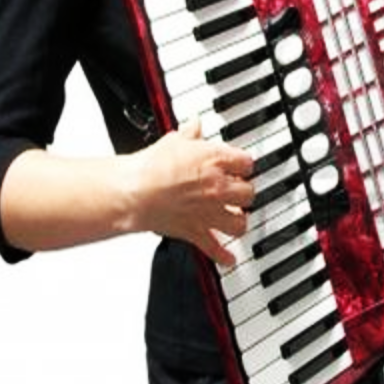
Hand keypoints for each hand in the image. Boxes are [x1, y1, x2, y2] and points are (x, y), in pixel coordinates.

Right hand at [130, 118, 254, 265]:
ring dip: (239, 221)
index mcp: (217, 162)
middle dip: (245, 192)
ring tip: (237, 218)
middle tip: (240, 191)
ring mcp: (209, 211)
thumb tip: (195, 123)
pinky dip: (222, 256)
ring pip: (239, 222)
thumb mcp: (174, 140)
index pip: (247, 163)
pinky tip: (229, 260)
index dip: (244, 164)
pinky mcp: (195, 230)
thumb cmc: (152, 166)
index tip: (240, 165)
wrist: (134, 191)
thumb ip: (190, 133)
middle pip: (249, 193)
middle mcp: (218, 188)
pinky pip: (214, 247)